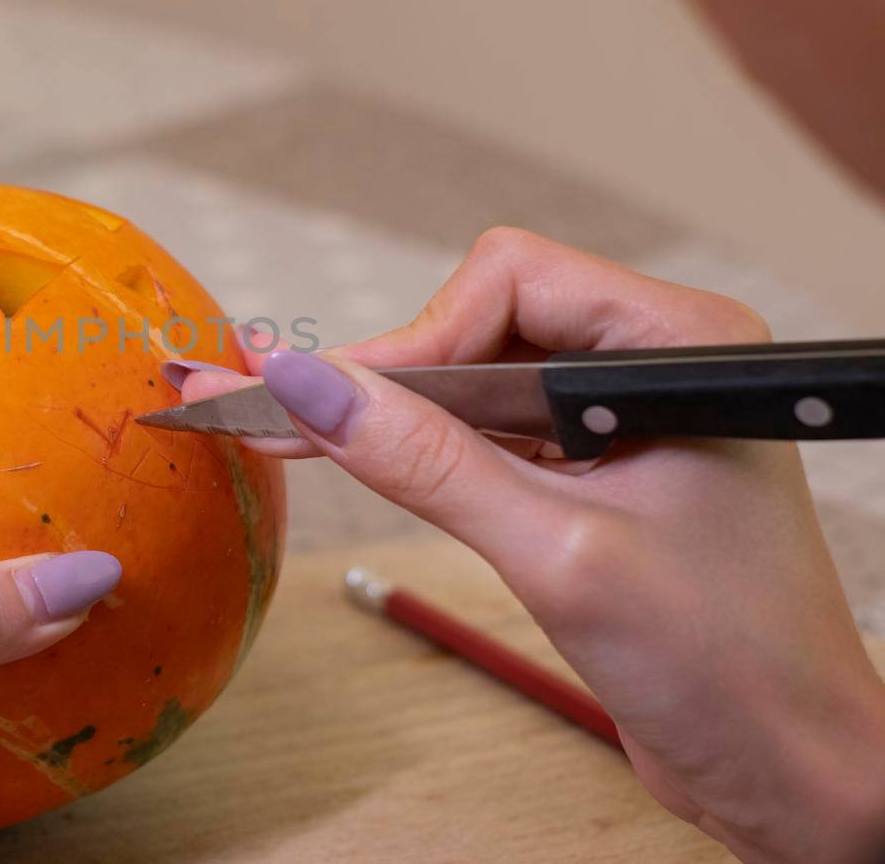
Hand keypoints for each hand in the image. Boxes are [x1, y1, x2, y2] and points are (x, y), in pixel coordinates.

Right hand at [172, 229, 884, 862]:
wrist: (789, 773)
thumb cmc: (727, 668)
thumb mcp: (557, 554)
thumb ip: (426, 463)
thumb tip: (308, 386)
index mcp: (679, 345)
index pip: (511, 282)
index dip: (414, 340)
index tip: (333, 406)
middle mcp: (650, 364)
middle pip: (482, 322)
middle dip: (383, 373)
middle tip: (265, 403)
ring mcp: (620, 419)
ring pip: (474, 379)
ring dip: (388, 414)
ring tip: (278, 428)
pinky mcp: (595, 473)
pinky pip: (488, 435)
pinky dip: (420, 453)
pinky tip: (350, 458)